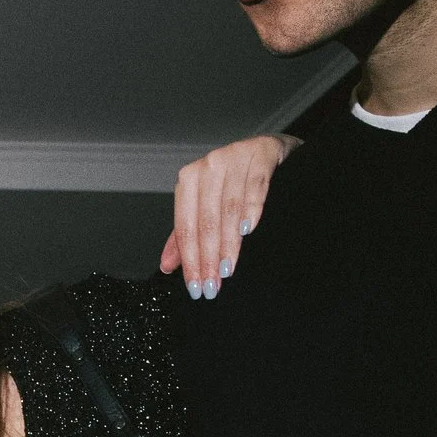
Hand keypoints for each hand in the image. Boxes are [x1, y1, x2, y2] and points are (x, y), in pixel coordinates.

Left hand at [160, 133, 296, 297]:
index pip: (185, 227)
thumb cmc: (234, 180)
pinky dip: (251, 211)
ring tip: (228, 270)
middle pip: (205, 221)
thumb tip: (167, 266)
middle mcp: (208, 167)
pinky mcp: (260, 154)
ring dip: (228, 243)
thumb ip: (186, 235)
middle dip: (208, 258)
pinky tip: (248, 231)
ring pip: (228, 209)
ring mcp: (233, 158)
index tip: (195, 286)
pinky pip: (254, 188)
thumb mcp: (206, 205)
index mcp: (189, 180)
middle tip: (212, 285)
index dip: (190, 260)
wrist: (269, 149)